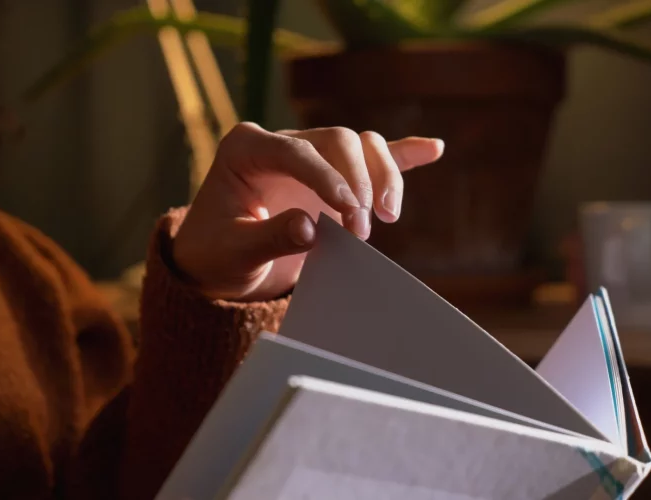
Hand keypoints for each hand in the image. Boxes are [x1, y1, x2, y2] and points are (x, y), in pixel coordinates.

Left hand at [171, 122, 443, 300]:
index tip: (349, 211)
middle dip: (357, 181)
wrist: (219, 263)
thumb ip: (268, 238)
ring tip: (386, 217)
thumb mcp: (232, 253)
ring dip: (382, 176)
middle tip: (361, 230)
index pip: (296, 150)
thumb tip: (310, 227)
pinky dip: (403, 155)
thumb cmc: (217, 254)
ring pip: (361, 145)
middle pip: (338, 140)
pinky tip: (434, 149)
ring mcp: (312, 155)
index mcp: (247, 148)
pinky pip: (373, 157)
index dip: (328, 177)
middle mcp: (282, 142)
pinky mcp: (334, 176)